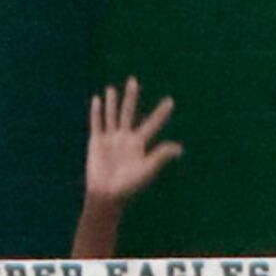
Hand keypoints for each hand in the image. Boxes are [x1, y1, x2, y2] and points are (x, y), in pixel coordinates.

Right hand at [85, 78, 182, 206]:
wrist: (106, 195)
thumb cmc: (129, 186)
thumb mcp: (147, 170)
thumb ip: (161, 156)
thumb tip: (179, 148)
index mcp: (139, 144)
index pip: (152, 124)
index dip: (161, 113)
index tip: (170, 101)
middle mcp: (125, 138)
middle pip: (128, 113)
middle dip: (130, 97)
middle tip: (133, 81)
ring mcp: (110, 139)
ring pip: (111, 116)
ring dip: (112, 102)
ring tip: (112, 89)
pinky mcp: (97, 142)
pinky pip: (97, 124)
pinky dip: (97, 112)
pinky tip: (97, 100)